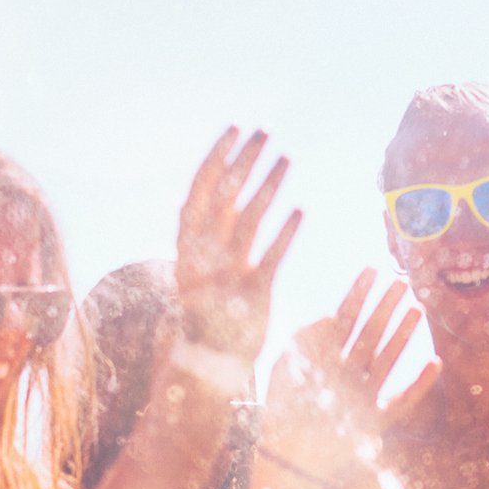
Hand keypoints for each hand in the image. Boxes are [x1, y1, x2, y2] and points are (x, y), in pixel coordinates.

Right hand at [176, 127, 299, 359]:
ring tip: (288, 159)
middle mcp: (202, 254)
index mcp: (186, 242)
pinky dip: (285, 234)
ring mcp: (226, 274)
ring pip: (248, 221)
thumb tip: (227, 183)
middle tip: (266, 133)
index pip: (201, 188)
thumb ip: (213, 226)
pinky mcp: (252, 295)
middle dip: (244, 161)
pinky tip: (301, 211)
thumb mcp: (201, 261)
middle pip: (224, 196)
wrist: (208, 360)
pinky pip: (270, 258)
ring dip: (268, 187)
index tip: (236, 128)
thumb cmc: (210, 305)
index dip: (218, 156)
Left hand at [260, 269, 439, 478]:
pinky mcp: (377, 421)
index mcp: (325, 358)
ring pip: (388, 358)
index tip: (373, 267)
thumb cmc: (278, 417)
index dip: (359, 292)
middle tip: (402, 279)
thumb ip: (302, 343)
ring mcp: (365, 394)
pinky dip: (421, 384)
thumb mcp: (281, 372)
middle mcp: (349, 372)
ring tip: (418, 308)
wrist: (284, 461)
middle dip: (385, 306)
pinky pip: (405, 400)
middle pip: (370, 331)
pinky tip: (436, 363)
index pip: (345, 316)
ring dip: (403, 334)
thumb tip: (327, 315)